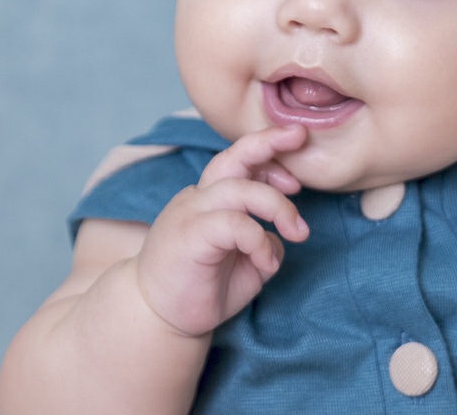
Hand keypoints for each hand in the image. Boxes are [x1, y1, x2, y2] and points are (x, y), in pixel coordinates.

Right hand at [134, 125, 309, 337]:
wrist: (155, 320)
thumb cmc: (199, 290)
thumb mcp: (245, 264)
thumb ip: (263, 244)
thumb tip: (283, 238)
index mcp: (209, 198)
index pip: (240, 162)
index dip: (269, 158)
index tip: (295, 181)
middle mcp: (198, 198)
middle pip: (233, 155)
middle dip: (269, 141)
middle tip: (301, 137)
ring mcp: (191, 214)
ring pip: (239, 186)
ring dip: (277, 205)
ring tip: (298, 232)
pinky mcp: (190, 236)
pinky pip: (234, 224)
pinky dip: (259, 240)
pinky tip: (266, 262)